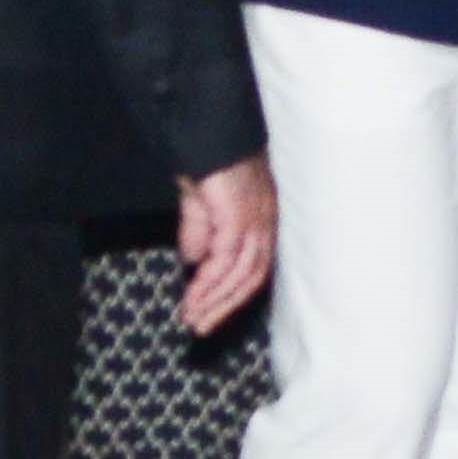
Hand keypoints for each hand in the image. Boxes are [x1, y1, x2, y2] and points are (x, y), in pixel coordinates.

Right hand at [175, 154, 275, 334]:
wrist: (205, 131)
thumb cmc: (206, 160)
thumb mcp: (200, 201)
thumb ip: (199, 230)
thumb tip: (193, 259)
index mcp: (261, 218)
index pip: (254, 266)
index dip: (233, 293)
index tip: (210, 313)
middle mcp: (264, 221)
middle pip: (252, 277)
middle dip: (225, 305)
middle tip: (201, 327)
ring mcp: (255, 219)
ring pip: (241, 274)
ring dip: (215, 301)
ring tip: (193, 319)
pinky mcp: (239, 217)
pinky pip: (226, 261)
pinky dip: (209, 284)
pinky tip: (193, 297)